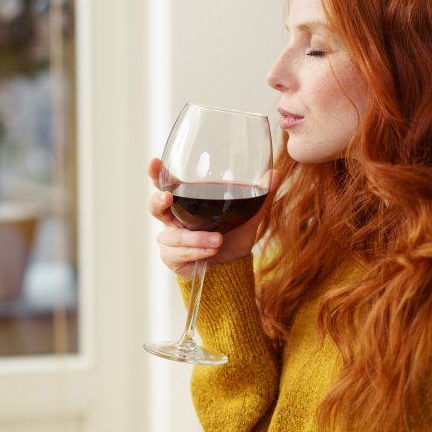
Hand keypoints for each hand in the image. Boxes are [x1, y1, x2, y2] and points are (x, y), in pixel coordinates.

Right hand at [147, 157, 280, 278]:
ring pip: (172, 235)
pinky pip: (178, 253)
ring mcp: (170, 239)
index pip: (166, 183)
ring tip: (217, 241)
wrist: (231, 269)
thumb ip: (260, 196)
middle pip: (155, 206)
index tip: (154, 162)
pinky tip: (210, 252)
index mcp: (187, 202)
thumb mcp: (249, 216)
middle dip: (158, 201)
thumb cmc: (233, 237)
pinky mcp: (172, 257)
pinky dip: (196, 251)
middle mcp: (173, 218)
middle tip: (168, 198)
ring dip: (195, 238)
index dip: (156, 173)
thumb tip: (277, 173)